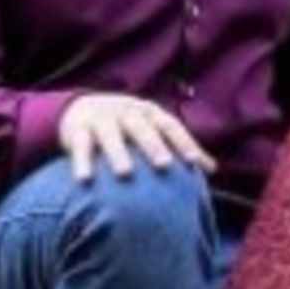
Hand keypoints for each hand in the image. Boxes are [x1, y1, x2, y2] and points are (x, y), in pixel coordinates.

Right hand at [62, 93, 210, 181]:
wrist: (81, 108)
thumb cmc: (127, 127)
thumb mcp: (152, 129)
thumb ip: (179, 147)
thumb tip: (212, 169)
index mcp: (148, 112)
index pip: (169, 125)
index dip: (182, 142)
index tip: (194, 163)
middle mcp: (126, 112)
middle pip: (141, 127)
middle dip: (153, 145)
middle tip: (163, 165)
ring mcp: (101, 119)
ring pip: (110, 135)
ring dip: (118, 153)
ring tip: (125, 174)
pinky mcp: (77, 129)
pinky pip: (80, 146)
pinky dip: (82, 162)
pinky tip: (85, 180)